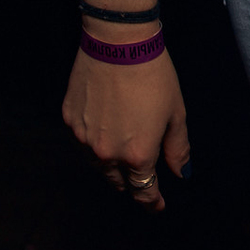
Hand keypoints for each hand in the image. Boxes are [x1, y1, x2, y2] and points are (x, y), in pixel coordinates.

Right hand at [62, 0, 189, 212]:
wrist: (118, 43)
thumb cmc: (154, 75)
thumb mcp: (175, 112)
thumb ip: (177, 148)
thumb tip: (181, 173)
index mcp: (137, 155)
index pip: (143, 190)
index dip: (152, 202)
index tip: (157, 206)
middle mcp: (107, 153)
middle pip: (118, 182)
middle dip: (132, 183)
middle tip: (142, 177)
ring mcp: (84, 138)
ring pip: (97, 165)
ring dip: (111, 165)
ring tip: (123, 155)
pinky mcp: (69, 120)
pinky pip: (83, 141)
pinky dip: (94, 142)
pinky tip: (105, 129)